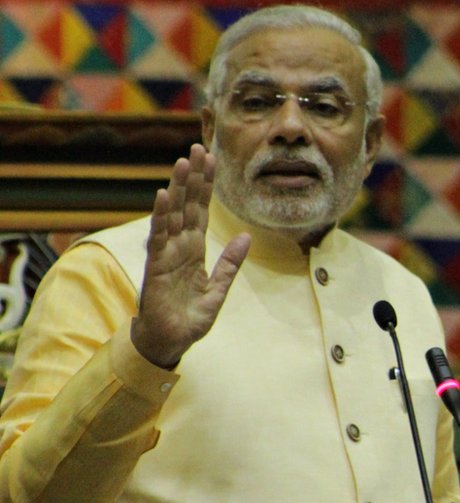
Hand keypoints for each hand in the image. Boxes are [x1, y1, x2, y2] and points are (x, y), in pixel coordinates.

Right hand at [130, 144, 250, 367]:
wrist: (170, 343)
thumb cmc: (190, 318)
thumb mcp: (218, 290)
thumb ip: (230, 263)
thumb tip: (247, 237)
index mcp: (195, 250)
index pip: (202, 211)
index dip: (207, 186)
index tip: (212, 160)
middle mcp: (179, 246)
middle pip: (188, 204)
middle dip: (193, 177)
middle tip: (198, 147)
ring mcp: (166, 254)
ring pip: (173, 214)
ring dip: (177, 187)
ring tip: (182, 162)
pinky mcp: (156, 266)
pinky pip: (159, 237)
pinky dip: (161, 216)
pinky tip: (163, 195)